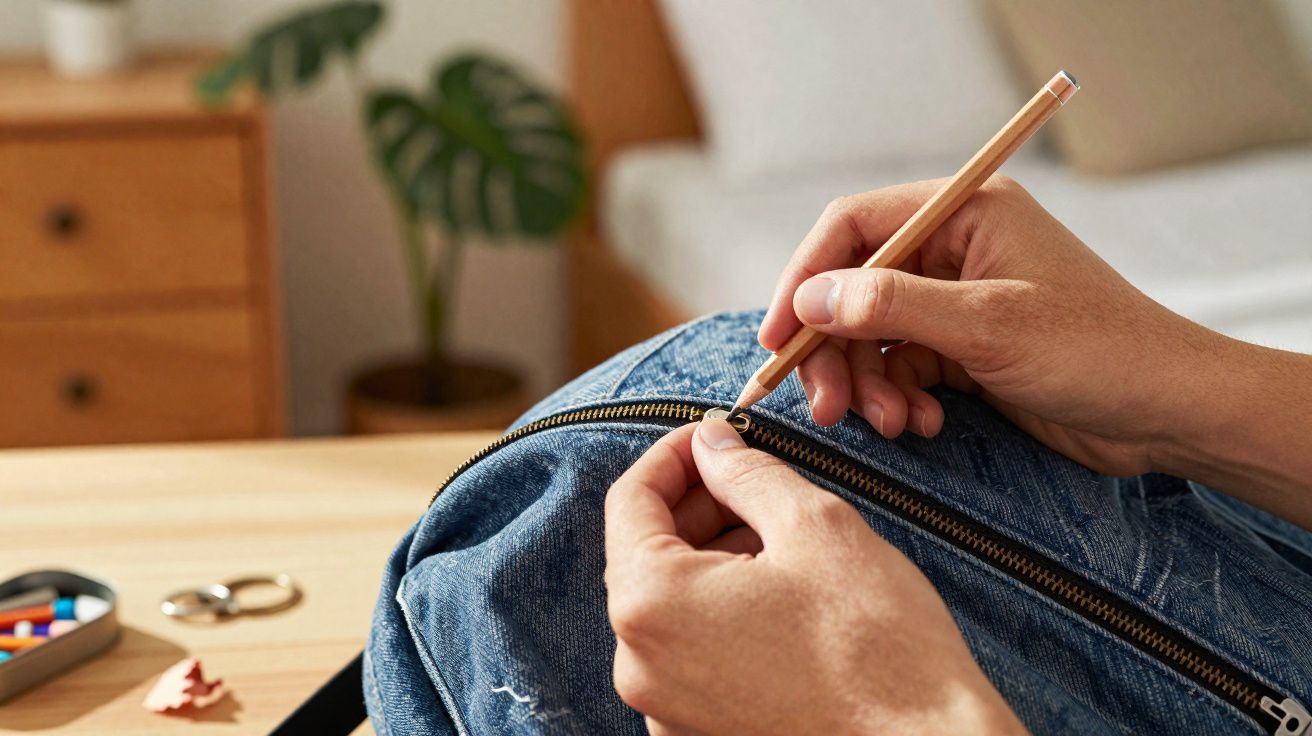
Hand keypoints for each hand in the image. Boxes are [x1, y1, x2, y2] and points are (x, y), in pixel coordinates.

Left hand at [603, 420, 1024, 735]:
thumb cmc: (878, 648)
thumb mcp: (816, 526)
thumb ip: (747, 472)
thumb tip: (712, 443)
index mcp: (652, 604)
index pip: (629, 501)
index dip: (673, 455)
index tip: (713, 435)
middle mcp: (640, 666)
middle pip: (645, 554)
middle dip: (696, 505)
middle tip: (754, 475)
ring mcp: (666, 709)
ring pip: (670, 604)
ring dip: (712, 556)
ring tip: (780, 538)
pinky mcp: (698, 733)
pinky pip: (690, 653)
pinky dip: (721, 611)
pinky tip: (779, 596)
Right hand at [760, 176, 1311, 526]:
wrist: (1168, 413)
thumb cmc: (1099, 351)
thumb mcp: (989, 325)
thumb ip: (893, 306)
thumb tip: (810, 298)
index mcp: (965, 213)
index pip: (854, 226)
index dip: (805, 277)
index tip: (778, 336)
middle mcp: (955, 248)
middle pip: (854, 288)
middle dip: (834, 350)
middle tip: (826, 408)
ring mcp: (958, 299)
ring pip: (872, 335)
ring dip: (869, 384)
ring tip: (892, 424)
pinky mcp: (964, 347)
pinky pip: (902, 366)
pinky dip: (899, 398)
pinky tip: (922, 424)